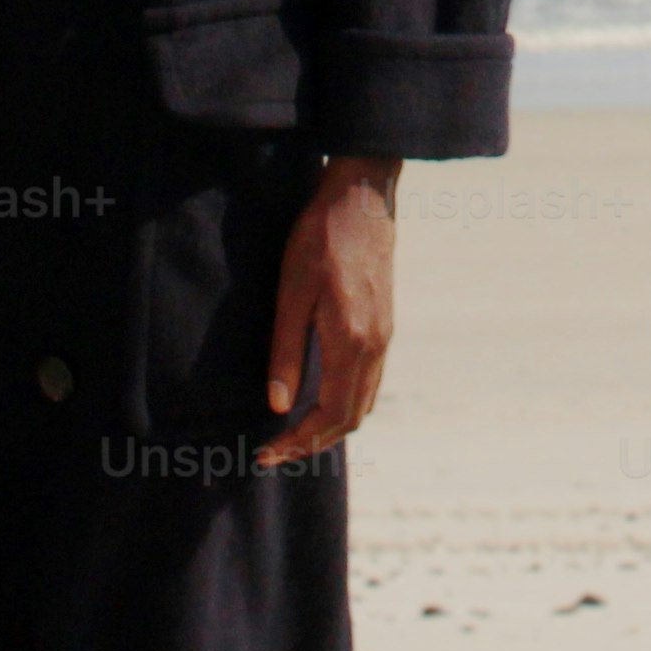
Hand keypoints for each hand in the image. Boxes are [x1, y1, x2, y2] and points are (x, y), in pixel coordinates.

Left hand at [258, 154, 400, 467]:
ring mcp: (384, 336)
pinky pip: (368, 381)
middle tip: (274, 451)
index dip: (299, 442)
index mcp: (351, 341)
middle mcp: (374, 346)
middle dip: (313, 442)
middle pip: (351, 418)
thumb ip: (287, 351)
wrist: (362, 197)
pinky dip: (344, 403)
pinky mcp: (383, 324)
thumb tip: (279, 405)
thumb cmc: (320, 238)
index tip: (266, 453)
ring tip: (292, 432)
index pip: (330, 416)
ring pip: (363, 402)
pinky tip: (317, 396)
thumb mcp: (292, 292)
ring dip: (330, 426)